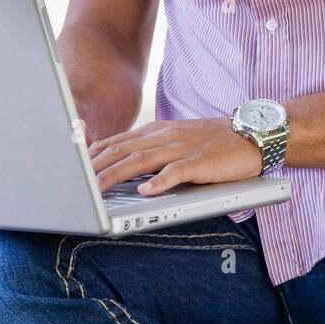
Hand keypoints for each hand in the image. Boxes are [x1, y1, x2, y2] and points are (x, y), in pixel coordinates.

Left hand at [89, 116, 261, 195]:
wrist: (252, 134)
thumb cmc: (213, 141)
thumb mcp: (176, 139)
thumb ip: (151, 150)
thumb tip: (121, 167)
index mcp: (157, 131)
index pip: (117, 142)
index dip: (93, 155)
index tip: (73, 168)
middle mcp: (166, 136)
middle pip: (122, 150)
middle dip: (96, 167)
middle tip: (74, 184)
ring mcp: (183, 148)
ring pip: (142, 160)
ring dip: (116, 175)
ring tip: (96, 190)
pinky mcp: (201, 162)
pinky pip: (177, 171)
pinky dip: (160, 182)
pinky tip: (145, 192)